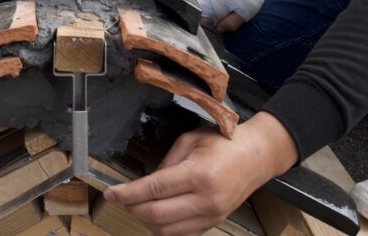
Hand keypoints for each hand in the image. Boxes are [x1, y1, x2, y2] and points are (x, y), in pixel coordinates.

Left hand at [105, 113, 297, 235]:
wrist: (256, 157)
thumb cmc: (224, 143)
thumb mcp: (190, 141)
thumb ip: (166, 163)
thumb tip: (146, 183)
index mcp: (198, 174)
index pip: (153, 190)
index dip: (127, 194)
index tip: (111, 193)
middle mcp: (205, 199)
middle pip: (156, 215)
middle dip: (132, 208)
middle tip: (122, 198)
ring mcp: (211, 215)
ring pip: (166, 231)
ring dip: (146, 220)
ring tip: (139, 204)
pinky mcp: (213, 223)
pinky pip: (180, 233)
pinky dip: (163, 227)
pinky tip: (158, 212)